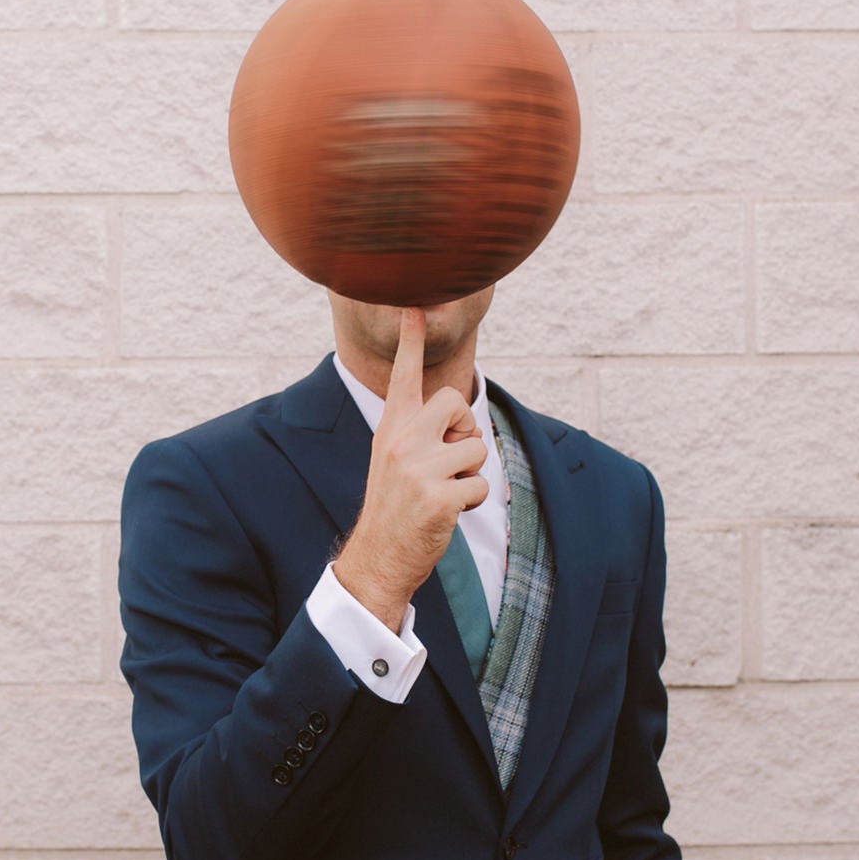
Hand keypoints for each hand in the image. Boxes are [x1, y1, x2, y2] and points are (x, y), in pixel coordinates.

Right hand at [332, 307, 489, 631]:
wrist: (378, 555)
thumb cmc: (395, 504)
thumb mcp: (394, 456)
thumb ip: (419, 429)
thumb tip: (460, 409)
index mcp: (391, 426)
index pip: (403, 375)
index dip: (411, 339)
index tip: (414, 304)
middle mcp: (401, 440)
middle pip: (456, 402)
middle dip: (463, 428)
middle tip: (448, 457)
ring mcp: (419, 468)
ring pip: (476, 447)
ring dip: (469, 473)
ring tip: (442, 491)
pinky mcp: (439, 496)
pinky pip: (480, 485)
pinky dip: (471, 502)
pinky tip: (446, 513)